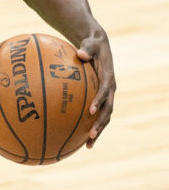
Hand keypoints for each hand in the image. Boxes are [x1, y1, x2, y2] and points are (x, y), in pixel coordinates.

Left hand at [76, 33, 115, 147]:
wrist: (98, 47)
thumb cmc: (92, 45)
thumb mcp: (90, 44)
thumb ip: (86, 49)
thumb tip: (80, 54)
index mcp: (108, 78)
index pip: (105, 92)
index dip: (99, 101)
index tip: (91, 111)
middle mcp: (110, 90)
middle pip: (108, 111)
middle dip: (100, 124)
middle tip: (90, 135)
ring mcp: (106, 96)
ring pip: (104, 117)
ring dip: (98, 131)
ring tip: (88, 145)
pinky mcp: (100, 99)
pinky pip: (96, 114)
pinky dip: (90, 125)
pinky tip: (79, 137)